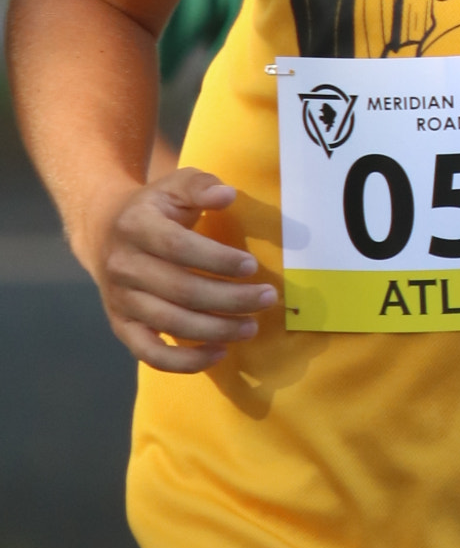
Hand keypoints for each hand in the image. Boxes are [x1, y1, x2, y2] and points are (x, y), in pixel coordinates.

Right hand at [94, 169, 275, 372]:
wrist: (105, 232)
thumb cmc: (156, 208)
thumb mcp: (175, 185)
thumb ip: (201, 186)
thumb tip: (227, 195)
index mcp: (136, 226)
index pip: (179, 248)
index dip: (217, 260)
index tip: (252, 266)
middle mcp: (123, 266)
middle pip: (181, 291)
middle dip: (230, 299)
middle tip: (267, 298)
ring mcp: (120, 300)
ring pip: (171, 323)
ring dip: (216, 330)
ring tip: (252, 327)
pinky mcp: (121, 326)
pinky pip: (150, 353)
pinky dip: (184, 362)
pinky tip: (219, 354)